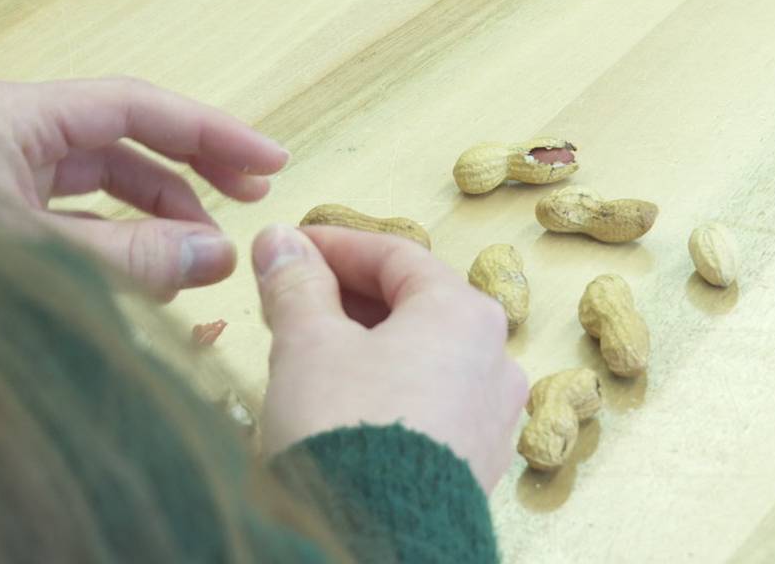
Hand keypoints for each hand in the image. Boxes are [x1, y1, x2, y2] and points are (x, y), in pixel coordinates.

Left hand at [0, 78, 288, 300]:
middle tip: (254, 195)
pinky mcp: (2, 224)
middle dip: (192, 171)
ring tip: (207, 255)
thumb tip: (219, 253)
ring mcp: (3, 183)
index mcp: (13, 120)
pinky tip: (158, 275)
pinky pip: (83, 223)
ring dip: (161, 217)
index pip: (136, 108)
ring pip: (107, 187)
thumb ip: (138, 256)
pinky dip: (124, 245)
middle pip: (126, 141)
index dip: (211, 133)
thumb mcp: (48, 263)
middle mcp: (9, 140)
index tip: (268, 161)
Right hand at [252, 225, 527, 492]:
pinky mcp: (475, 464)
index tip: (290, 246)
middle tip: (291, 298)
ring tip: (309, 352)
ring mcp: (491, 418)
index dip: (335, 245)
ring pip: (422, 357)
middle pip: (414, 305)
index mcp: (463, 314)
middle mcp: (493, 361)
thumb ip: (296, 285)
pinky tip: (344, 404)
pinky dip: (387, 387)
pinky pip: (430, 403)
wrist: (371, 546)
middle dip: (347, 296)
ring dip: (365, 343)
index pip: (395, 255)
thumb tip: (280, 241)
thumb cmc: (344, 432)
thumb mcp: (307, 344)